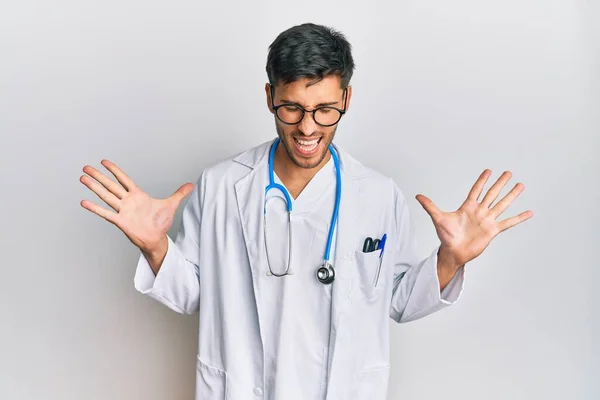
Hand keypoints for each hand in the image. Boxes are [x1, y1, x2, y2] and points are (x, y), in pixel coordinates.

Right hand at [80, 160, 193, 253]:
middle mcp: (128, 201)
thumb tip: (192, 184)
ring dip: (94, 187)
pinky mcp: (120, 221)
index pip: (124, 179)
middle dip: (99, 176)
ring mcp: (123, 210)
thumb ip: (179, 194)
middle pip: (111, 185)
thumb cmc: (160, 222)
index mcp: (138, 195)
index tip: (104, 162)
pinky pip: (106, 213)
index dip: (115, 170)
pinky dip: (95, 208)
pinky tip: (84, 202)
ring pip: (106, 196)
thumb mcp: (171, 205)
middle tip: (85, 167)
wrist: (157, 239)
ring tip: (82, 178)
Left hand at [415, 169, 532, 267]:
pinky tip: (529, 212)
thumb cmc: (446, 236)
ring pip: (502, 205)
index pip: (476, 190)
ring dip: (511, 196)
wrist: (453, 252)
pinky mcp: (493, 231)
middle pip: (492, 194)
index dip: (482, 180)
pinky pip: (508, 222)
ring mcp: (487, 220)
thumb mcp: (438, 218)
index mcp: (467, 207)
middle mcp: (479, 212)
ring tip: (520, 186)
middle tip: (509, 173)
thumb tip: (417, 196)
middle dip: (500, 183)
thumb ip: (430, 206)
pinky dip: (519, 218)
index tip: (488, 171)